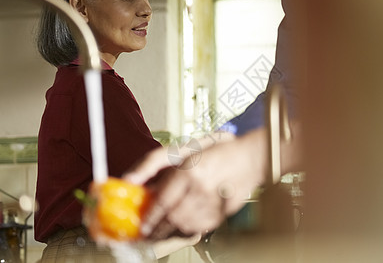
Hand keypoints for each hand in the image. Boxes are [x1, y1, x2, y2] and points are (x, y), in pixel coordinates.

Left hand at [123, 129, 266, 238]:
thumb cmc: (216, 151)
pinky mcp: (225, 211)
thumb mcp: (182, 149)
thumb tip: (131, 180)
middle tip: (149, 234)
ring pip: (186, 225)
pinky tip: (182, 227)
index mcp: (189, 169)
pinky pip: (201, 227)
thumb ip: (153, 163)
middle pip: (173, 217)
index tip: (143, 225)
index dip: (151, 217)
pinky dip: (189, 230)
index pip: (163, 201)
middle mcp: (201, 187)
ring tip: (163, 232)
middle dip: (158, 229)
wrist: (250, 158)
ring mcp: (214, 201)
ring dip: (171, 232)